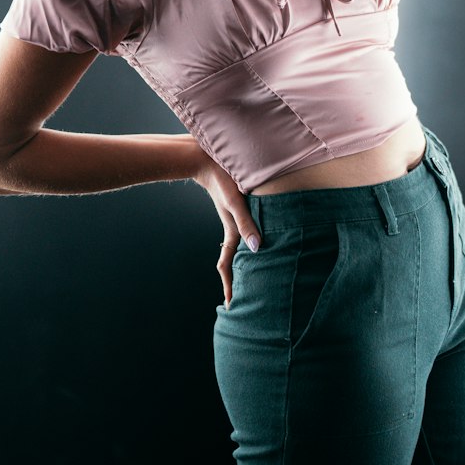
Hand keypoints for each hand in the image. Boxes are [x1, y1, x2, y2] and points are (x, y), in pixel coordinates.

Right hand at [190, 147, 260, 307]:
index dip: (229, 284)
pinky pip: (241, 233)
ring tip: (249, 275)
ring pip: (237, 247)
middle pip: (232, 260)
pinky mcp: (237, 208)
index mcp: (231, 232)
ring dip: (241, 262)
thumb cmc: (223, 180)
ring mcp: (234, 219)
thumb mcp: (236, 203)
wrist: (208, 160)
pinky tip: (253, 243)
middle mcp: (233, 228)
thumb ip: (247, 223)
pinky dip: (245, 244)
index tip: (229, 304)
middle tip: (239, 298)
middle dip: (235, 279)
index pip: (227, 264)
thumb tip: (257, 248)